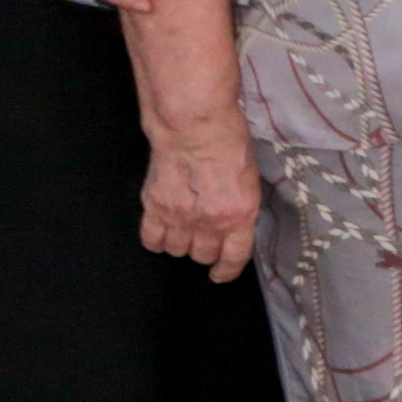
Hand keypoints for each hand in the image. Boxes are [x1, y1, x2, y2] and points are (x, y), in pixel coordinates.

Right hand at [138, 135, 259, 281]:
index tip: (220, 274)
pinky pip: (151, 239)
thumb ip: (241, 208)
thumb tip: (234, 224)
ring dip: (180, 243)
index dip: (227, 271)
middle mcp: (210, 223)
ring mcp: (180, 218)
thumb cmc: (229, 144)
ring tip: (182, 227)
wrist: (195, 127)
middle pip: (202, 255)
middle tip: (202, 235)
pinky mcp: (155, 208)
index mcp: (240, 215)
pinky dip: (155, 239)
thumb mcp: (250, 180)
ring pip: (176, 250)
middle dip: (204, 250)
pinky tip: (160, 231)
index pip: (234, 258)